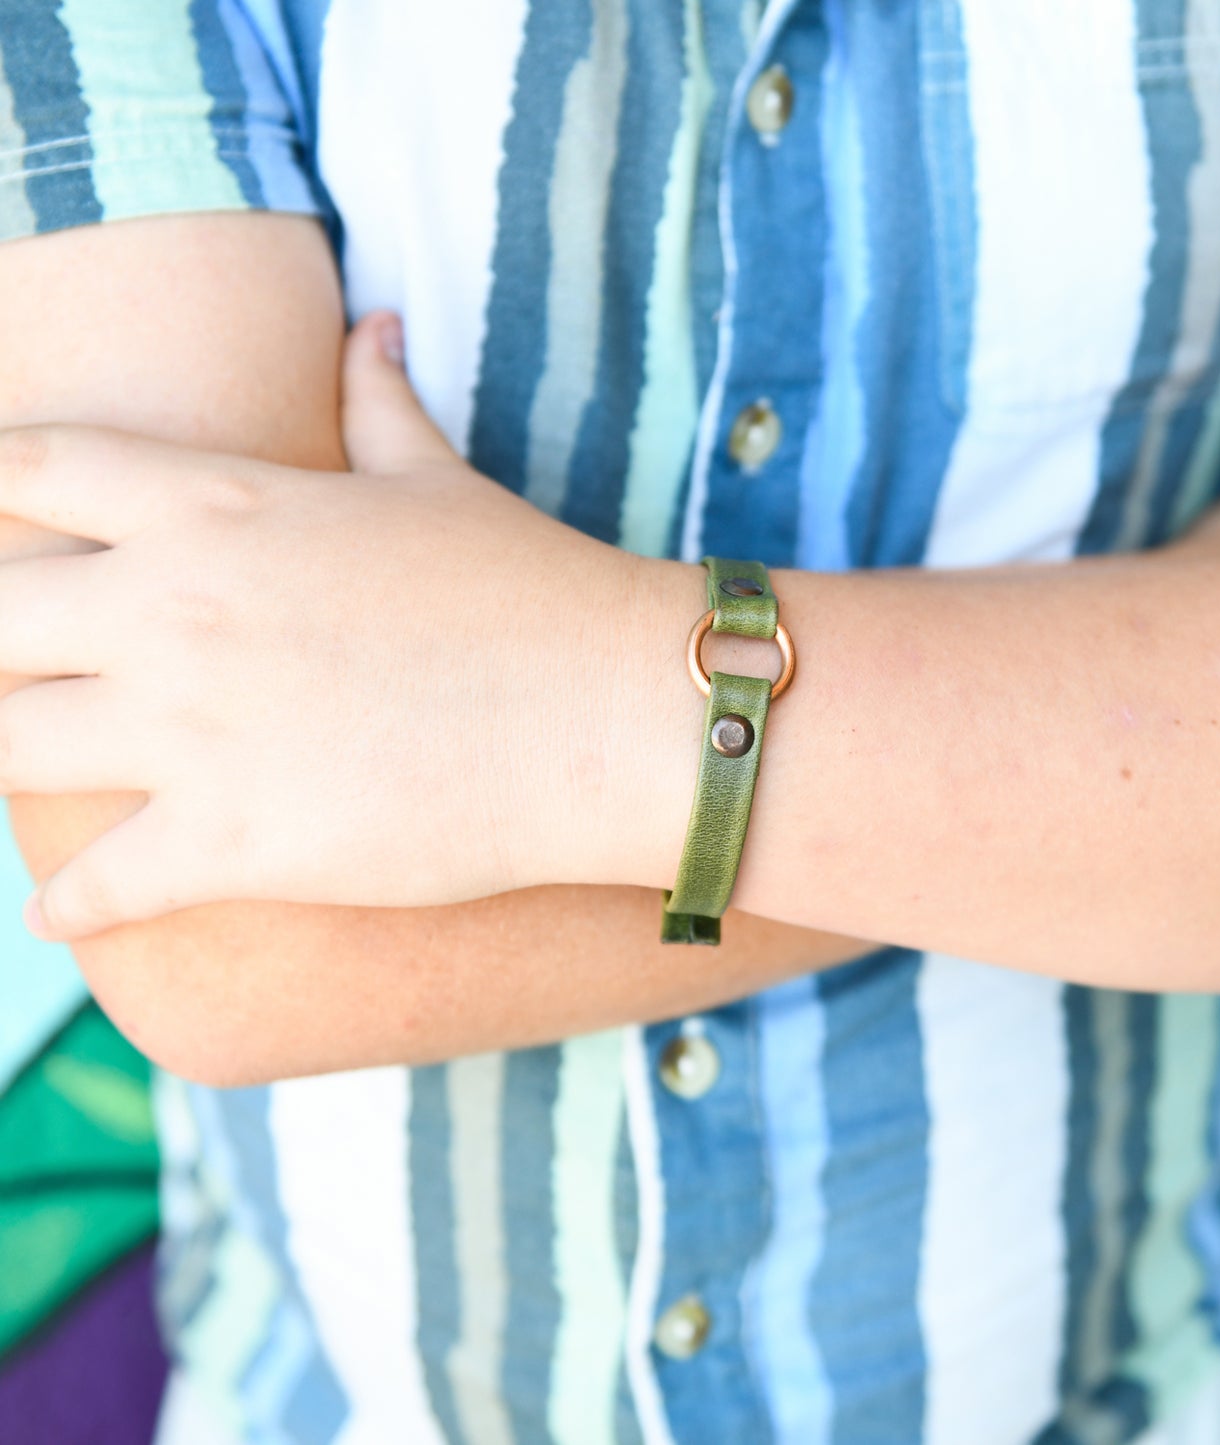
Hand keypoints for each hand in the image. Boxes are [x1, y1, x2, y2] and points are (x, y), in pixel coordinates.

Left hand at [0, 313, 637, 939]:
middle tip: (32, 676)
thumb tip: (372, 326)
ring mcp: (194, 730)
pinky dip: (73, 905)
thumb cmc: (534, 588)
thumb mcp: (441, 481)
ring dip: (14, 763)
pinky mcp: (232, 843)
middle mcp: (175, 607)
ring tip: (48, 775)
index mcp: (218, 505)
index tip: (4, 532)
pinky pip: (92, 889)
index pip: (29, 468)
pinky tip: (74, 910)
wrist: (608, 711)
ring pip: (6, 748)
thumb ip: (379, 401)